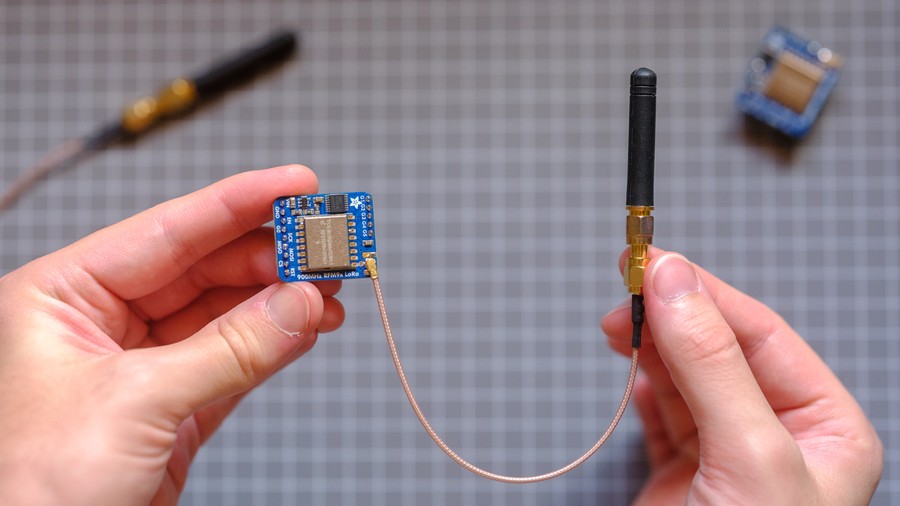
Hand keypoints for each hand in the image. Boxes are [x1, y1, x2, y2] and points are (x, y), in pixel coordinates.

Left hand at [0, 165, 344, 504]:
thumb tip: (300, 302)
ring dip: (282, 303)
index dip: (237, 203)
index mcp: (60, 298)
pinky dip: (276, 345)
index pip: (166, 233)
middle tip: (329, 247)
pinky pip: (234, 363)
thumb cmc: (31, 494)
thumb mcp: (134, 403)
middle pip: (205, 270)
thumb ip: (229, 349)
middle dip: (271, 259)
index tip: (297, 184)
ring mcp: (139, 369)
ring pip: (225, 316)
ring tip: (332, 288)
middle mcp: (99, 325)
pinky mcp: (171, 412)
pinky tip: (309, 325)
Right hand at [603, 248, 881, 504]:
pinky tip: (633, 372)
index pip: (762, 334)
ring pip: (686, 378)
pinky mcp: (681, 478)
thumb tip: (674, 282)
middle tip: (628, 284)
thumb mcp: (750, 453)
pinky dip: (642, 390)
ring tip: (617, 324)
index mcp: (825, 427)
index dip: (704, 292)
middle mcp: (779, 438)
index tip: (653, 264)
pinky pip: (661, 417)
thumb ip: (712, 365)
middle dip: (671, 316)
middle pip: (720, 350)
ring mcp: (727, 457)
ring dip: (650, 346)